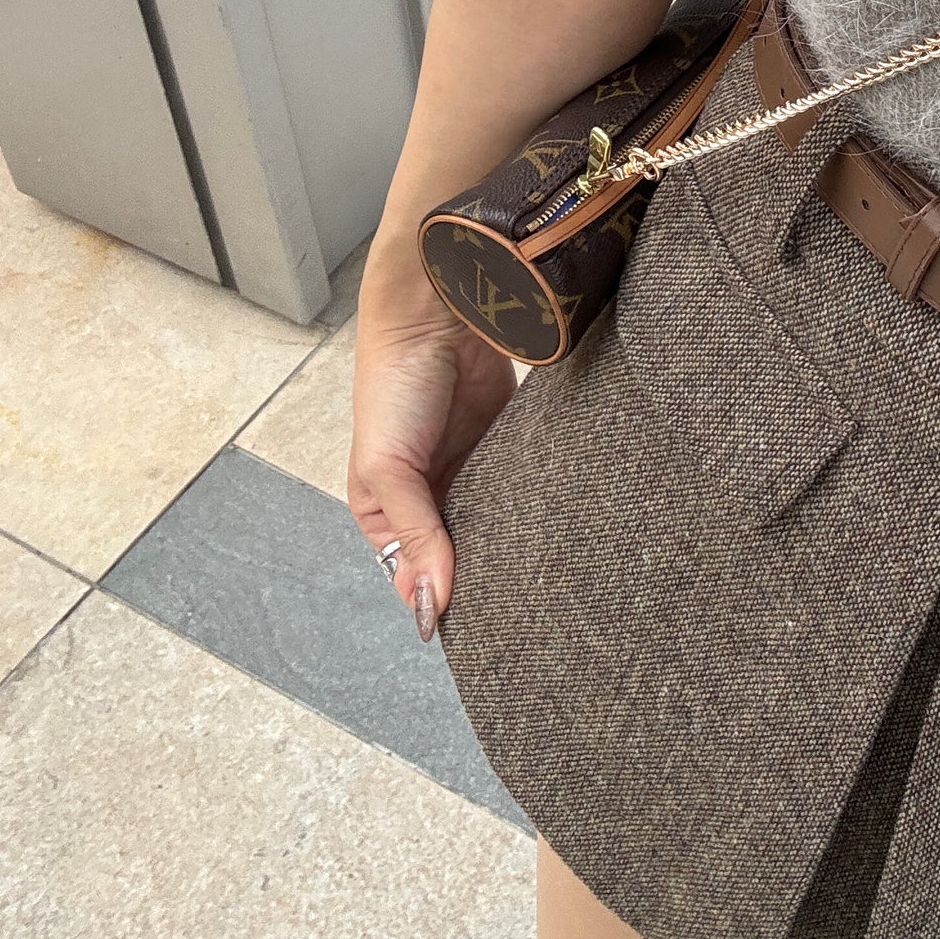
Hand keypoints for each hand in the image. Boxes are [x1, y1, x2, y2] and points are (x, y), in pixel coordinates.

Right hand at [348, 254, 514, 640]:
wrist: (437, 310)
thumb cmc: (394, 383)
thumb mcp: (388, 468)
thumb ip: (415, 534)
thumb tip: (429, 603)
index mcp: (386, 512)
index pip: (413, 573)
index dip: (439, 598)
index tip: (477, 629)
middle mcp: (427, 497)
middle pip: (457, 554)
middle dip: (481, 577)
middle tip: (520, 612)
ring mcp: (469, 471)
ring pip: (493, 526)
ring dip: (511, 545)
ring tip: (542, 579)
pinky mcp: (506, 447)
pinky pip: (520, 488)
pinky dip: (532, 507)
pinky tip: (553, 527)